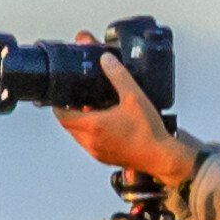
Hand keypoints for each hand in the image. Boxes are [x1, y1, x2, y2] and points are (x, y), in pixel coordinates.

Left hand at [54, 42, 196, 186]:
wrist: (160, 157)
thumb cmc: (148, 133)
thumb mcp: (134, 96)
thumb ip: (118, 76)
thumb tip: (107, 60)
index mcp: (92, 126)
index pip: (62, 114)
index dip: (59, 103)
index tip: (62, 95)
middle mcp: (90, 141)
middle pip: (68, 125)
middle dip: (70, 112)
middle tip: (79, 100)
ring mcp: (96, 152)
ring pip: (78, 135)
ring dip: (81, 124)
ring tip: (94, 111)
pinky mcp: (104, 158)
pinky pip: (89, 144)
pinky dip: (91, 134)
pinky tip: (107, 126)